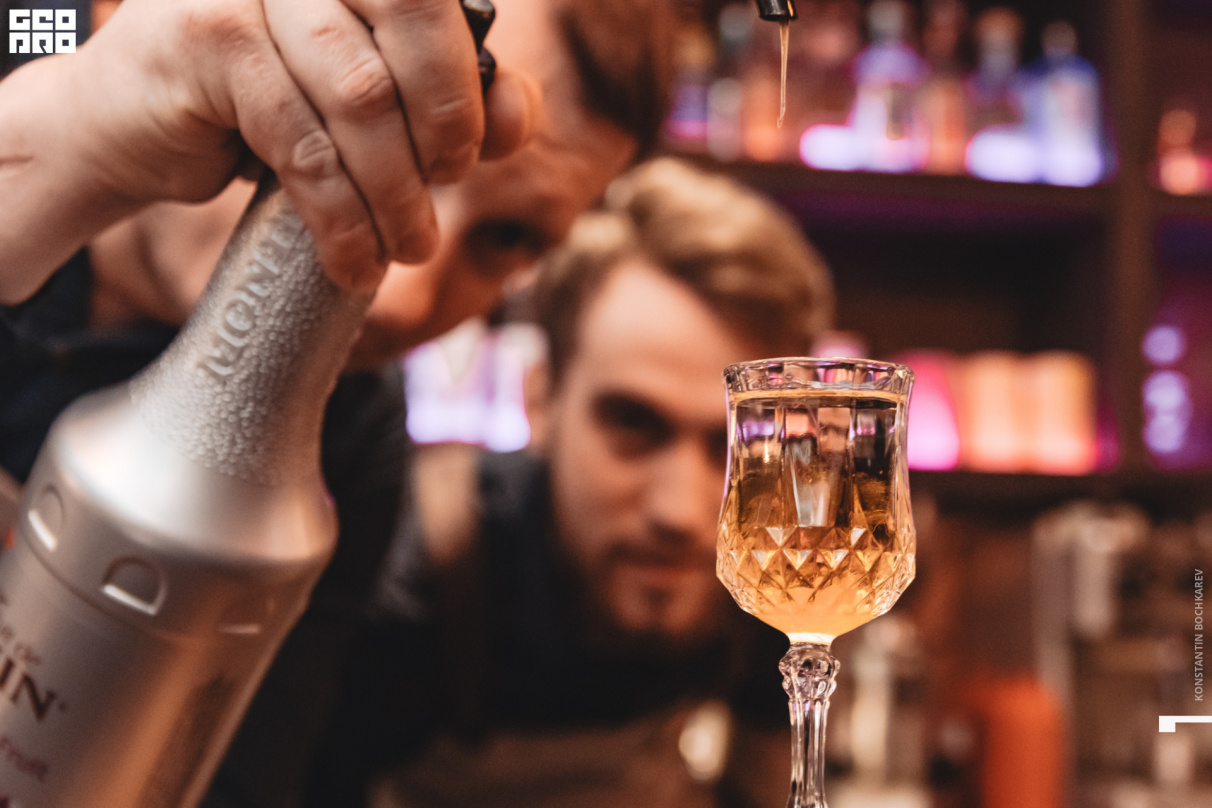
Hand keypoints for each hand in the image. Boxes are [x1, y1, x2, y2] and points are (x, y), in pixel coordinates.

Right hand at [73, 0, 536, 291]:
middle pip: (414, 21)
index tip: (469, 154)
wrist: (124, 125)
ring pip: (362, 97)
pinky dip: (342, 217)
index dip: (470, 83)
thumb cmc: (258, 109)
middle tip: (441, 192)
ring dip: (396, 192)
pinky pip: (304, 144)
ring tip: (407, 246)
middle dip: (444, 126)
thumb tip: (516, 113)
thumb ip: (449, 95)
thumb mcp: (362, 98)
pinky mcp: (206, 38)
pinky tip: (353, 260)